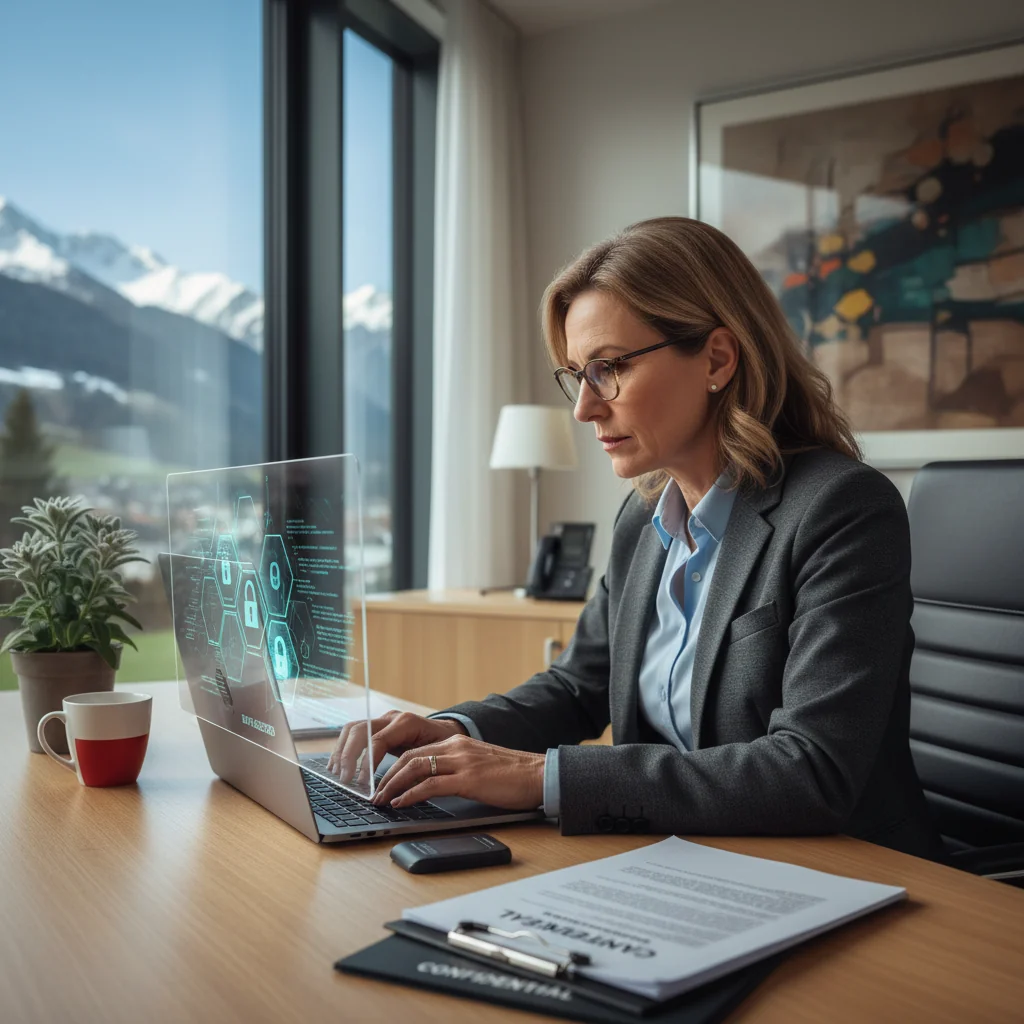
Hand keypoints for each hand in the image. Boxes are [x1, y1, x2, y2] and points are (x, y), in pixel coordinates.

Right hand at [326, 710, 465, 782]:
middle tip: (344, 779)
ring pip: (353, 729)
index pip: (378, 741)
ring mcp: (383, 720)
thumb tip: (397, 793)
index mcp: (407, 723)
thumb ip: (416, 773)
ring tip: (337, 773)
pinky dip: (344, 747)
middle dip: (348, 756)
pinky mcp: (378, 727)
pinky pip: (355, 733)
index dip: (367, 763)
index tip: (361, 783)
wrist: (449, 732)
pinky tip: (339, 764)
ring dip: (342, 751)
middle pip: (359, 731)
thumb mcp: (435, 758)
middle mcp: (392, 717)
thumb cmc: (445, 746)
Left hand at [371, 733, 545, 810]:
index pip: (415, 751)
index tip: (380, 782)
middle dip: (385, 776)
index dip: (392, 767)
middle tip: (373, 793)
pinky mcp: (469, 779)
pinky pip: (430, 785)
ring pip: (414, 768)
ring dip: (392, 785)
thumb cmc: (513, 776)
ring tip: (380, 800)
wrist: (539, 775)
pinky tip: (401, 804)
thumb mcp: (479, 765)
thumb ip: (456, 769)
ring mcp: (462, 762)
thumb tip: (431, 786)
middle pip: (408, 757)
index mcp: (458, 743)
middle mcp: (456, 747)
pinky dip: (410, 794)